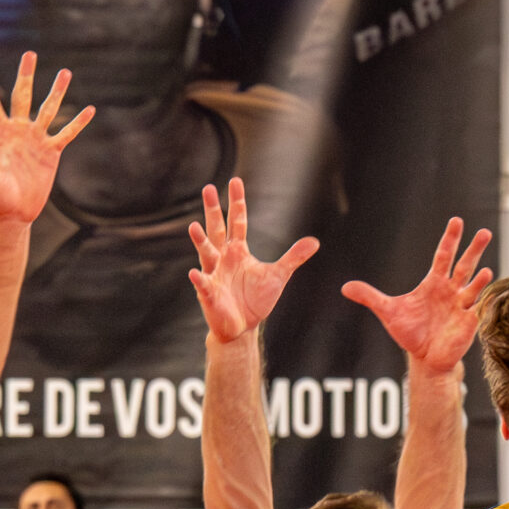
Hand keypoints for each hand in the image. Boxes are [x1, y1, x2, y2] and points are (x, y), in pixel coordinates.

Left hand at [0, 52, 94, 225]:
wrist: (12, 214)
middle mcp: (17, 131)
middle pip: (22, 96)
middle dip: (26, 75)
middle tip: (30, 54)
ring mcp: (35, 140)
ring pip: (48, 109)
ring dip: (57, 91)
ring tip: (65, 72)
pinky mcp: (51, 153)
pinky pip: (66, 133)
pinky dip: (78, 122)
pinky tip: (89, 110)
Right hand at [188, 178, 319, 342]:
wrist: (242, 327)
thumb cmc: (255, 299)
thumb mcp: (278, 275)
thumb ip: (293, 257)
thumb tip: (315, 241)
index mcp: (238, 251)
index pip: (238, 221)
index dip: (237, 202)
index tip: (235, 181)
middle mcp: (223, 258)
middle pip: (217, 229)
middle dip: (213, 210)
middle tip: (208, 188)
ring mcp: (214, 275)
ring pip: (206, 254)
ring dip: (200, 241)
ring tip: (193, 227)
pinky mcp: (209, 294)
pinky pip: (203, 285)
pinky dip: (199, 280)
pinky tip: (195, 274)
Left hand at [343, 216, 492, 374]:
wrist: (424, 358)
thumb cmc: (410, 333)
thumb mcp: (388, 312)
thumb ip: (369, 297)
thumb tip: (345, 287)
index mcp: (434, 283)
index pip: (443, 256)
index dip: (450, 239)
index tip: (456, 221)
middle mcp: (451, 291)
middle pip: (464, 266)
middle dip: (474, 250)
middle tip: (485, 232)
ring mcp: (461, 307)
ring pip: (474, 288)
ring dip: (480, 280)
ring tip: (485, 270)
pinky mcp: (467, 324)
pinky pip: (477, 311)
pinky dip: (483, 304)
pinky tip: (487, 298)